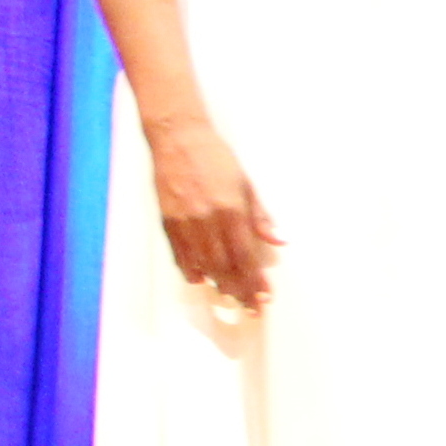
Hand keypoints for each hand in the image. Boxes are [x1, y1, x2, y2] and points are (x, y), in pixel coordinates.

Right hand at [148, 114, 279, 309]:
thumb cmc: (215, 158)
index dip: (255, 280)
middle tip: (250, 306)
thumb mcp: (246, 184)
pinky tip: (200, 280)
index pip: (245, 255)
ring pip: (202, 263)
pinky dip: (190, 269)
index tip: (264, 296)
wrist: (177, 138)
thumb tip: (279, 240)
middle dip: (239, 289)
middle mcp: (206, 219)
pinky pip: (179, 253)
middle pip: (224, 265)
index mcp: (230, 209)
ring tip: (231, 297)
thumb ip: (261, 216)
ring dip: (218, 283)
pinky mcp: (167, 219)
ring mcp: (184, 221)